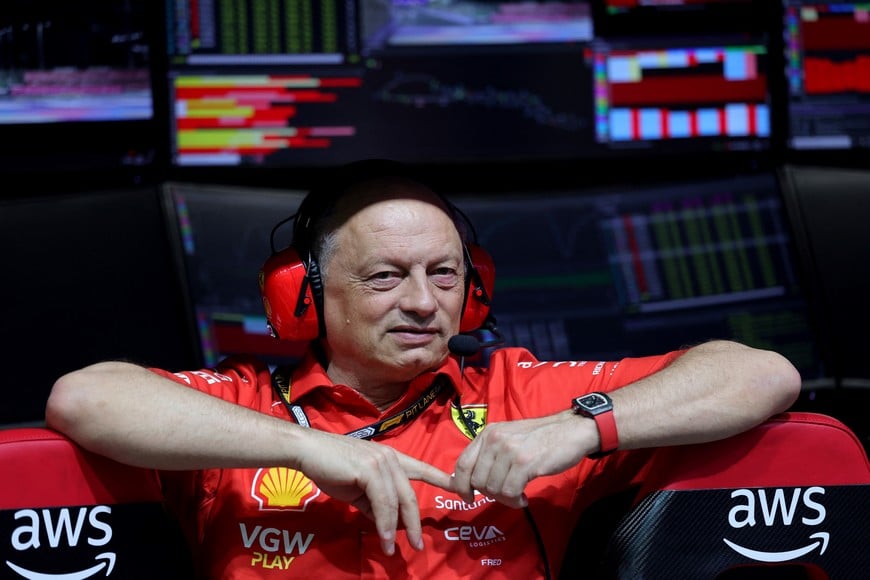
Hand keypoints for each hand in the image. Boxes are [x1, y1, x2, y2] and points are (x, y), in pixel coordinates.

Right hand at [294, 429, 454, 555]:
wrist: (308, 451)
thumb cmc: (331, 467)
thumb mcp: (358, 488)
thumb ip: (374, 503)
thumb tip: (386, 525)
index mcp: (392, 458)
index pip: (422, 468)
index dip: (442, 480)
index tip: (462, 491)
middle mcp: (391, 458)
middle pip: (411, 494)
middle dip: (416, 522)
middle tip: (419, 546)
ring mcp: (382, 462)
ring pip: (397, 501)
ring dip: (396, 529)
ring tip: (393, 549)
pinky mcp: (370, 470)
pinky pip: (382, 503)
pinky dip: (383, 524)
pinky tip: (383, 538)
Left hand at [451, 410, 589, 506]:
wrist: (570, 430)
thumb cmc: (539, 438)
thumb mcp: (508, 438)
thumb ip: (488, 455)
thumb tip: (466, 481)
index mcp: (488, 433)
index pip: (462, 463)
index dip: (460, 485)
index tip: (467, 498)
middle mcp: (494, 440)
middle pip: (477, 481)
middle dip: (489, 494)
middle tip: (506, 494)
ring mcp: (509, 450)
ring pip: (493, 489)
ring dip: (505, 499)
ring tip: (518, 495)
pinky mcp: (524, 463)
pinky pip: (510, 492)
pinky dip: (515, 501)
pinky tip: (524, 498)